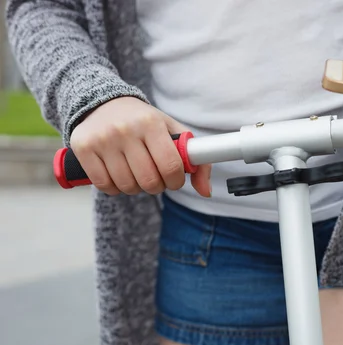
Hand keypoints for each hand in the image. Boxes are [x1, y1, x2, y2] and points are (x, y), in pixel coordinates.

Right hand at [70, 96, 211, 196]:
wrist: (102, 102)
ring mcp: (102, 139)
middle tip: (155, 178)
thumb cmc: (144, 122)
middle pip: (149, 181)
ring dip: (136, 188)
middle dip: (157, 186)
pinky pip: (104, 185)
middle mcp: (126, 130)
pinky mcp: (83, 148)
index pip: (171, 166)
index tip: (174, 180)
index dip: (176, 181)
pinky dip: (115, 188)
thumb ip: (196, 160)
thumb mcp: (172, 132)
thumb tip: (206, 192)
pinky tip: (118, 175)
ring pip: (127, 186)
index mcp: (151, 123)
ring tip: (136, 174)